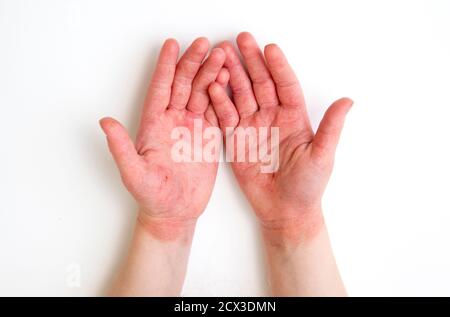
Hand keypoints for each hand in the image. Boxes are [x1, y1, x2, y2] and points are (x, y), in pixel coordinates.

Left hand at [100, 38, 227, 238]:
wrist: (174, 213)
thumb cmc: (151, 196)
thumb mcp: (134, 173)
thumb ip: (121, 148)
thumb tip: (105, 122)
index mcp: (154, 125)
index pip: (160, 88)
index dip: (166, 67)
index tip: (172, 45)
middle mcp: (172, 121)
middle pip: (183, 85)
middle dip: (194, 63)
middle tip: (206, 44)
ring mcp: (190, 127)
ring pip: (201, 93)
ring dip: (211, 74)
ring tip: (223, 56)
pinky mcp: (206, 137)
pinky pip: (215, 111)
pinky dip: (222, 95)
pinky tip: (229, 80)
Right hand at [209, 32, 352, 240]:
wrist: (284, 211)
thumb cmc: (307, 186)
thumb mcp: (322, 155)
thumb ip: (331, 127)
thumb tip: (348, 100)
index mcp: (294, 118)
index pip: (285, 85)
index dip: (278, 67)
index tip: (270, 48)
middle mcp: (272, 117)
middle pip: (260, 83)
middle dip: (251, 62)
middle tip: (241, 40)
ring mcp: (253, 126)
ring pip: (241, 95)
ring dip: (232, 76)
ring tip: (221, 57)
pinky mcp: (236, 139)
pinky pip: (226, 116)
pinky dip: (219, 102)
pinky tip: (213, 86)